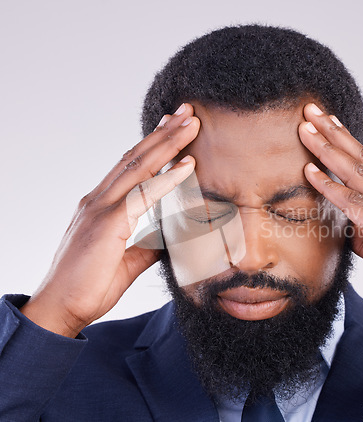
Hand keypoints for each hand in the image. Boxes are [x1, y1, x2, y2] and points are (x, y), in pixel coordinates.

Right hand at [20, 104, 199, 336]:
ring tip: (191, 123)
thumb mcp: (129, 259)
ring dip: (167, 143)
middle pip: (136, 157)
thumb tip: (171, 234)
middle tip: (188, 112)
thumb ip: (150, 242)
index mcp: (102, 206)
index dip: (153, 145)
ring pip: (139, 166)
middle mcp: (99, 200)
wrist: (61, 310)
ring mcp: (100, 209)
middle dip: (163, 132)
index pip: (131, 166)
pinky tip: (187, 164)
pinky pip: (142, 195)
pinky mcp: (106, 224)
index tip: (173, 127)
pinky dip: (166, 178)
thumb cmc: (90, 285)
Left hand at [299, 103, 362, 308]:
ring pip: (357, 173)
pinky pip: (354, 203)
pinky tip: (310, 173)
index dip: (349, 140)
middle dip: (335, 132)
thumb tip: (343, 222)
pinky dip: (330, 186)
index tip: (330, 121)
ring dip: (328, 150)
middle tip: (311, 110)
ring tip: (305, 130)